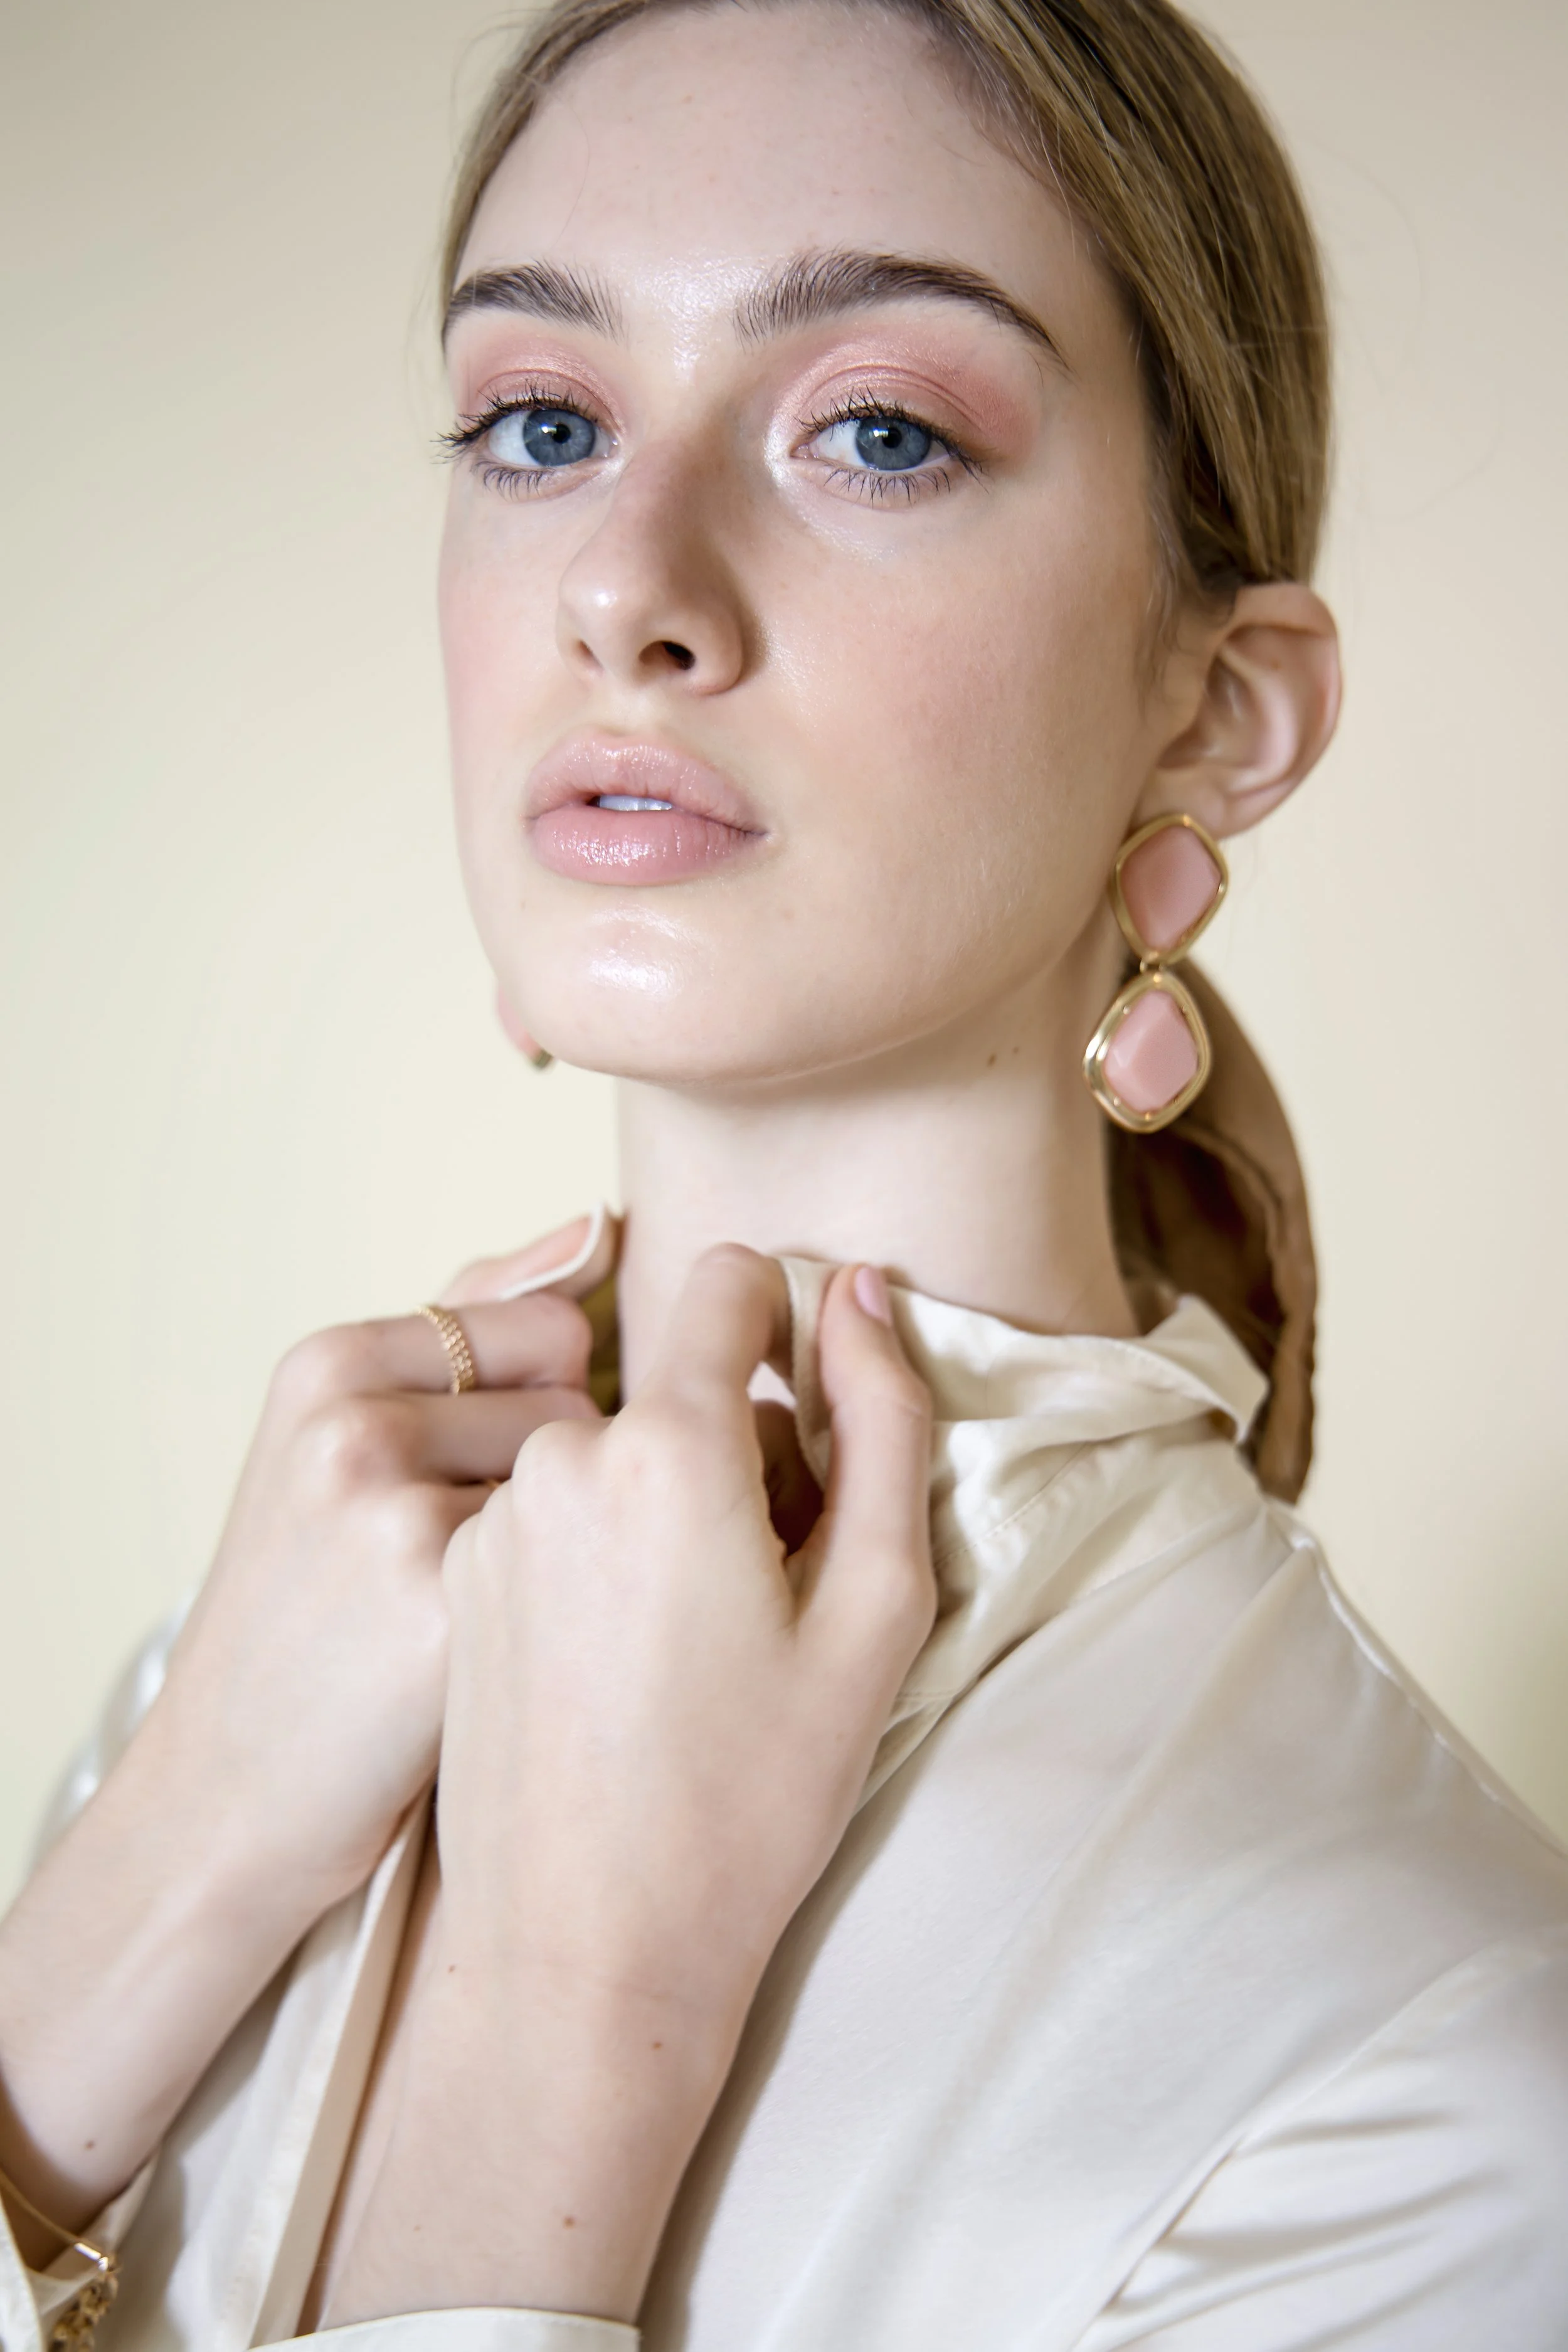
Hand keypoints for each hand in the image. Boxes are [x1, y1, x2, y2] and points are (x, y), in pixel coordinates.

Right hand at [0, 1220, 604, 2242]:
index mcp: (326, 1362)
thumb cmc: (315, 1611)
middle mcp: (352, 1423)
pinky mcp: (442, 1609)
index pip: (551, 1322)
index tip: (496, 1484)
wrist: (231, 1795)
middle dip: (570, 1472)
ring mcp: (391, 1515)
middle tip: (485, 1559)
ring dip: (580, 1542)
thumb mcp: (343, 1443)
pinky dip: (574, 1614)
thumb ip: (472, 1324)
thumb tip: (596, 1225)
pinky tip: (510, 1662)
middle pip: (582, 1398)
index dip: (559, 1408)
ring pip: (595, 1480)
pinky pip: (587, 1565)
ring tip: (494, 1610)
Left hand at [331, 1247, 933, 2324]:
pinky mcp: (460, 1581)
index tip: (812, 1427)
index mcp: (665, 1445)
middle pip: (674, 1379)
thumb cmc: (751, 1797)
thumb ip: (883, 1422)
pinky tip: (628, 1668)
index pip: (725, 1278)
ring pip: (616, 1447)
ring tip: (698, 1640)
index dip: (787, 1329)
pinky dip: (606, 1551)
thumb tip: (861, 1293)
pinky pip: (558, 1512)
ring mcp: (494, 1521)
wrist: (585, 1953)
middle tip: (771, 1586)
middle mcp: (557, 1458)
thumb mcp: (877, 1607)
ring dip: (671, 1502)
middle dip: (737, 1443)